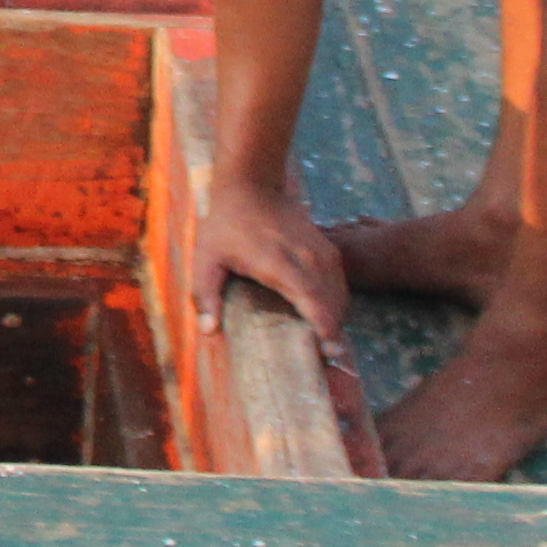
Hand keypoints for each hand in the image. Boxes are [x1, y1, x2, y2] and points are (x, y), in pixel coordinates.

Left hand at [190, 177, 347, 339]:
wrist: (251, 185)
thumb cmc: (226, 224)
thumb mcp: (205, 259)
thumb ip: (206, 295)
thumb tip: (209, 332)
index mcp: (280, 265)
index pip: (314, 303)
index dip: (325, 329)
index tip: (329, 352)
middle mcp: (308, 260)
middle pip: (333, 305)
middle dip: (333, 334)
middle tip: (325, 361)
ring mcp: (322, 253)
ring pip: (341, 295)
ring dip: (336, 319)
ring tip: (325, 344)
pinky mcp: (327, 249)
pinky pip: (340, 283)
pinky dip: (336, 303)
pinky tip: (324, 316)